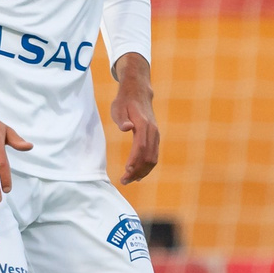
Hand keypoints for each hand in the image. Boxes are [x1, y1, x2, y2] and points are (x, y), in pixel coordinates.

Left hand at [111, 57, 159, 183]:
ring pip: (153, 158)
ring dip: (142, 171)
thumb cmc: (125, 101)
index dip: (134, 160)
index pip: (140, 147)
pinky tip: (138, 174)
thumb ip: (121, 118)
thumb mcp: (118, 107)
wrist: (138, 92)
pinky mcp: (155, 137)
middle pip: (148, 156)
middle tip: (124, 180)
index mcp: (143, 124)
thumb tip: (126, 128)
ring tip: (129, 180)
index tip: (126, 171)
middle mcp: (152, 130)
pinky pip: (154, 155)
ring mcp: (155, 134)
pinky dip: (147, 167)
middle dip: (137, 171)